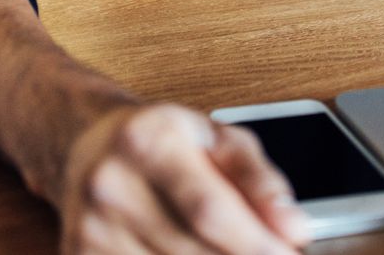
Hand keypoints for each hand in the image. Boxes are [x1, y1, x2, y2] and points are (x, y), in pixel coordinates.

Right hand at [54, 102, 311, 253]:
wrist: (90, 146)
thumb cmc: (163, 141)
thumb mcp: (218, 140)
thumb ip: (260, 182)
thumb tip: (294, 229)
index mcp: (148, 140)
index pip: (209, 209)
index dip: (254, 243)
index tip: (287, 253)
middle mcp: (111, 184)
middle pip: (190, 251)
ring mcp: (89, 228)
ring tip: (228, 250)